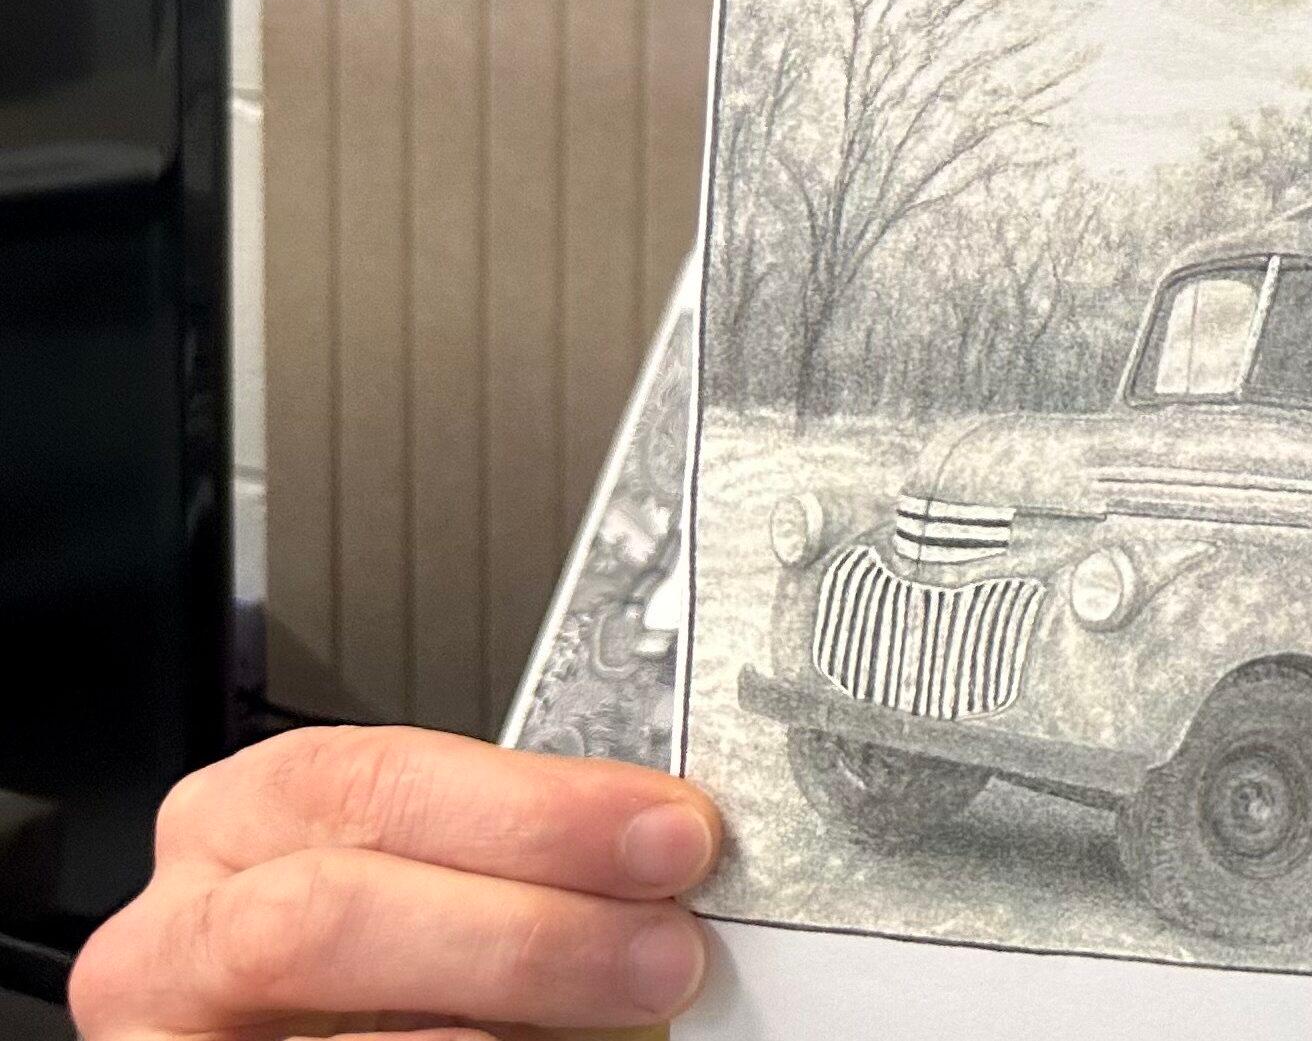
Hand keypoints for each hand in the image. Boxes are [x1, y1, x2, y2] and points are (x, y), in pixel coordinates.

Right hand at [69, 727, 717, 1040]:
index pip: (383, 780)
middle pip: (332, 910)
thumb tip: (670, 866)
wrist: (294, 1039)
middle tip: (665, 952)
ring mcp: (155, 1035)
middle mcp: (178, 927)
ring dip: (497, 1007)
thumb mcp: (429, 886)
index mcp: (251, 817)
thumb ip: (520, 870)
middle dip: (522, 929)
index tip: (672, 834)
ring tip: (622, 1009)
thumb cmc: (371, 966)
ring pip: (317, 1008)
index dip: (537, 808)